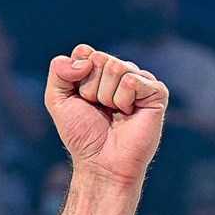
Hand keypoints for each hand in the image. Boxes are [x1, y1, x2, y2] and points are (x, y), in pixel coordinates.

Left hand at [45, 44, 168, 188]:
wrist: (101, 161)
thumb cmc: (82, 134)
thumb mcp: (57, 101)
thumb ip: (59, 72)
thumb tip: (85, 55)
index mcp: (99, 71)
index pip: (84, 52)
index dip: (76, 76)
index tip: (80, 98)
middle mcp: (121, 72)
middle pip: (99, 59)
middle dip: (90, 88)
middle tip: (98, 109)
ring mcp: (140, 80)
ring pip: (115, 68)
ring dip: (106, 97)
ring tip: (113, 113)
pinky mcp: (156, 91)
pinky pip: (132, 80)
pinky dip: (123, 100)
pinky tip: (128, 114)